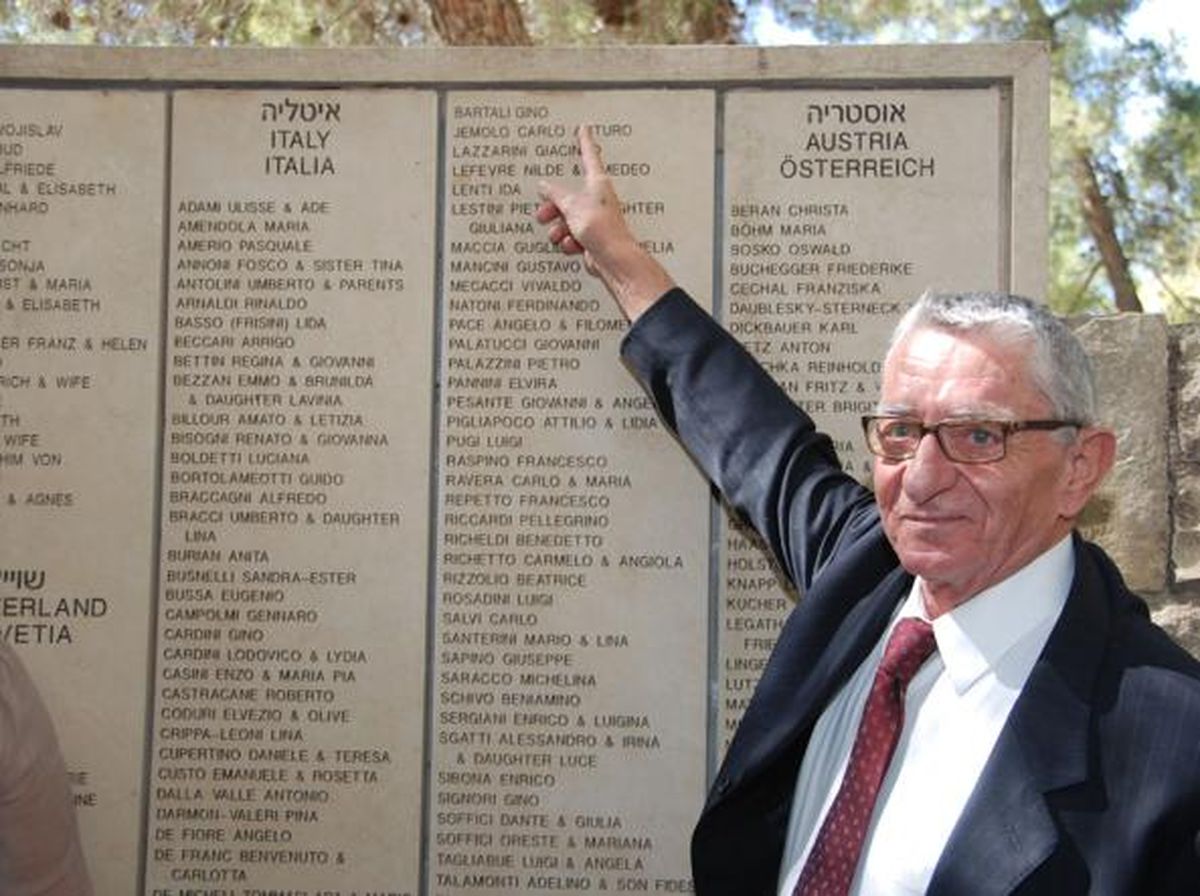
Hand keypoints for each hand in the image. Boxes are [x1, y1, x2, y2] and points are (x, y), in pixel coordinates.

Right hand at [535, 125, 673, 320]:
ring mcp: (594, 219)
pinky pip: (572, 234)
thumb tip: (544, 185)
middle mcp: (597, 199)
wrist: (612, 259)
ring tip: (559, 235)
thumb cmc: (601, 229)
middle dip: (553, 206)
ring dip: (559, 228)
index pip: (589, 156)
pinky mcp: (591, 237)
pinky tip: (572, 245)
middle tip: (543, 213)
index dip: (584, 142)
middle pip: (568, 195)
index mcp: (597, 183)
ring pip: (567, 218)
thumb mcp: (571, 205)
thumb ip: (555, 194)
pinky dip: (568, 241)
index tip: (583, 129)